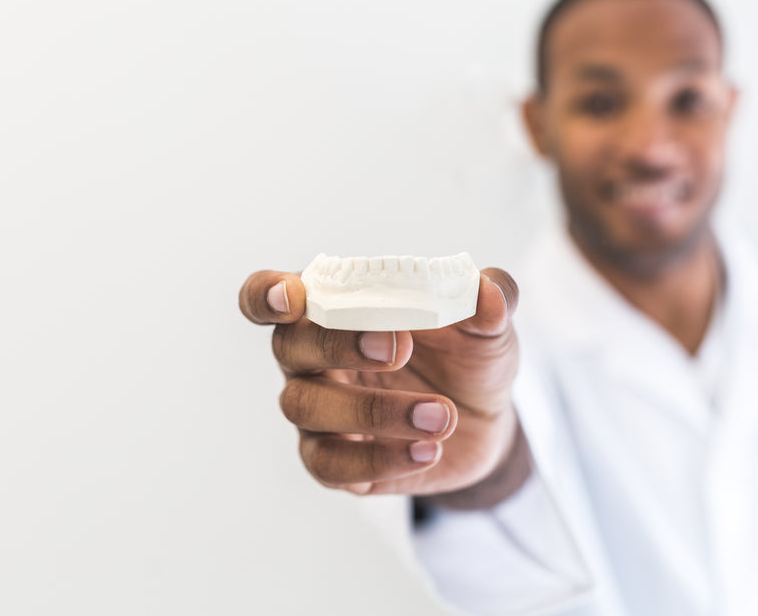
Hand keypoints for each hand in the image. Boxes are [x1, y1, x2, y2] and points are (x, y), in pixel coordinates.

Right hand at [239, 267, 526, 501]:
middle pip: (288, 346)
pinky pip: (331, 466)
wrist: (485, 423)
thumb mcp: (487, 325)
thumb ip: (490, 300)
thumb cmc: (466, 356)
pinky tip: (427, 450)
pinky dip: (380, 457)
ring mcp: (317, 413)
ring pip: (307, 407)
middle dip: (337, 344)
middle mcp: (311, 359)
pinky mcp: (333, 464)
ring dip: (374, 410)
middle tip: (398, 348)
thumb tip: (487, 290)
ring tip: (441, 415)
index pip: (270, 295)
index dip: (267, 294)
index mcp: (334, 309)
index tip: (296, 296)